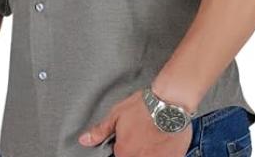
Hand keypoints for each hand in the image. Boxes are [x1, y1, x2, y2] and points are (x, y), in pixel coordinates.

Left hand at [78, 89, 192, 156]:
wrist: (170, 103)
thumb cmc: (144, 106)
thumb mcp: (117, 113)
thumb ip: (101, 130)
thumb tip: (84, 140)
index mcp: (123, 153)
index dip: (124, 148)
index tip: (131, 139)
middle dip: (137, 149)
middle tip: (143, 135)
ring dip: (149, 151)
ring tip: (153, 137)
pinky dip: (162, 153)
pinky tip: (163, 140)